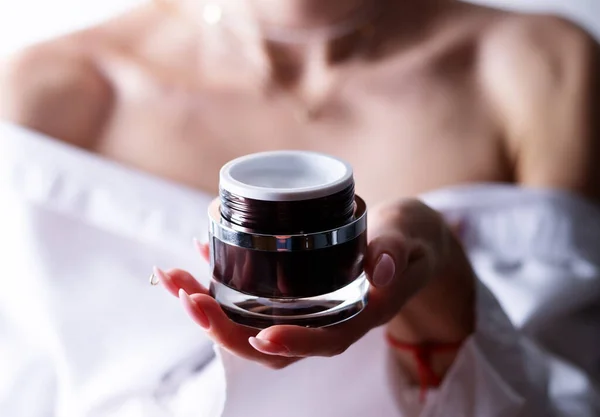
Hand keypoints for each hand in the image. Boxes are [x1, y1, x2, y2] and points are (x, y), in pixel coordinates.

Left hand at [157, 199, 474, 369]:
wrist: (405, 240)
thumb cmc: (410, 242)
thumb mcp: (410, 240)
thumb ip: (398, 252)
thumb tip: (383, 268)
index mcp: (359, 316)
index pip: (325, 342)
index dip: (292, 344)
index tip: (262, 336)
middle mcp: (326, 320)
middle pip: (271, 343)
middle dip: (224, 326)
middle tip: (188, 296)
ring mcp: (305, 309)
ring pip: (251, 325)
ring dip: (208, 306)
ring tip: (173, 279)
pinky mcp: (292, 293)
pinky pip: (250, 300)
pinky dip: (220, 280)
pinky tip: (200, 253)